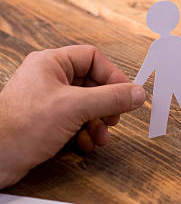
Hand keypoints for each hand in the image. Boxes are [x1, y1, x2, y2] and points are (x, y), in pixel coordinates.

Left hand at [0, 46, 144, 187]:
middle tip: (114, 118)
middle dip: (106, 105)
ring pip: (86, 106)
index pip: (93, 58)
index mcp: (50, 63)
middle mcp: (49, 79)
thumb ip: (111, 98)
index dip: (113, 76)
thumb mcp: (75, 108)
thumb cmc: (19, 127)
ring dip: (98, 123)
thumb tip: (137, 93)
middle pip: (93, 84)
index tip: (126, 94)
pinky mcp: (46, 122)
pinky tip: (85, 144)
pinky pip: (76, 121)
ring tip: (100, 137)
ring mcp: (47, 101)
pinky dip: (85, 133)